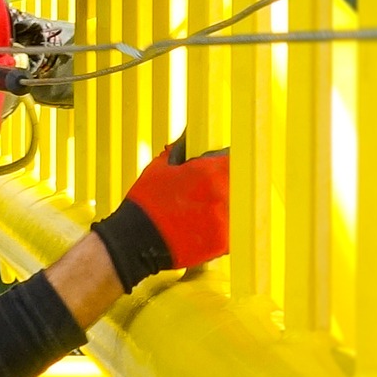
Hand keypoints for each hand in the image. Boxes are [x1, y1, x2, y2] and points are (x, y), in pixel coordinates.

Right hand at [121, 139, 228, 270]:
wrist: (135, 241)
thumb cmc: (146, 202)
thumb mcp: (161, 166)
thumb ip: (182, 149)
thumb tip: (189, 133)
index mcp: (210, 171)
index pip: (235, 159)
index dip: (229, 161)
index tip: (225, 165)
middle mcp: (222, 194)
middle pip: (241, 184)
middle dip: (228, 185)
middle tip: (210, 192)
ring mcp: (225, 220)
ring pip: (239, 209)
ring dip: (228, 208)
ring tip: (205, 212)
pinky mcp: (223, 244)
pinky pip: (233, 232)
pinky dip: (223, 230)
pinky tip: (205, 229)